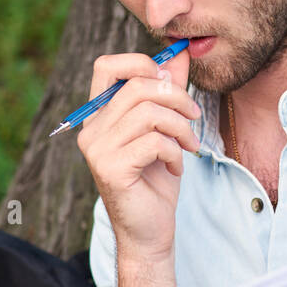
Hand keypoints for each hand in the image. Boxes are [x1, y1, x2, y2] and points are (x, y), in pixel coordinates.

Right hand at [76, 46, 200, 258]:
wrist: (149, 233)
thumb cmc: (156, 183)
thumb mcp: (166, 131)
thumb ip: (168, 92)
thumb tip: (179, 53)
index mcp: (99, 116)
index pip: (107, 66)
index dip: (141, 63)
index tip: (170, 81)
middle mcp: (92, 130)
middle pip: (138, 86)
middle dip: (177, 97)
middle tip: (194, 119)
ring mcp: (98, 150)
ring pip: (149, 113)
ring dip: (180, 127)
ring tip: (189, 146)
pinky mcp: (111, 169)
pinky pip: (153, 142)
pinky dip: (174, 152)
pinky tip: (176, 169)